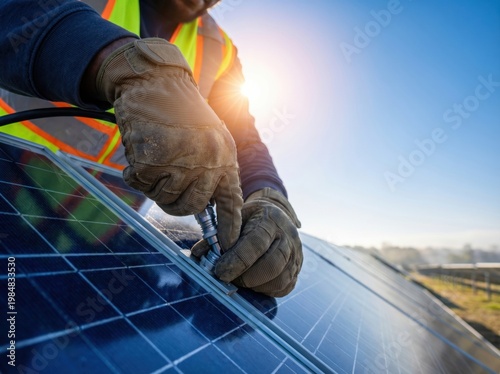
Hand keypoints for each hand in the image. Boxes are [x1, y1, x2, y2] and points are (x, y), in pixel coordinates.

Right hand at [95, 38, 242, 248]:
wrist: (156, 81)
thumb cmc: (181, 112)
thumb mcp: (209, 138)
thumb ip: (211, 170)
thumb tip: (206, 208)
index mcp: (225, 157)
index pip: (231, 201)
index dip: (229, 226)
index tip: (228, 246)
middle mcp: (207, 161)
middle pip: (191, 207)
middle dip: (175, 202)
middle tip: (165, 185)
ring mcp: (181, 161)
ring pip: (165, 199)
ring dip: (154, 184)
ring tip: (155, 158)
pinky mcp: (153, 159)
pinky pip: (141, 185)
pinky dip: (135, 173)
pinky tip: (140, 151)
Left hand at [192, 188, 302, 296]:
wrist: (276, 215)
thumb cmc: (250, 218)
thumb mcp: (234, 218)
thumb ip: (217, 235)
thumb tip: (197, 254)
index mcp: (270, 219)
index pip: (256, 243)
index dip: (237, 260)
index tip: (219, 271)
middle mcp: (288, 236)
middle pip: (272, 264)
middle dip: (246, 277)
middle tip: (227, 278)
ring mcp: (296, 254)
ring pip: (279, 279)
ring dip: (255, 286)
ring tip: (238, 281)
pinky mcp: (297, 269)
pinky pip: (284, 287)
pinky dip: (265, 290)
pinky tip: (252, 284)